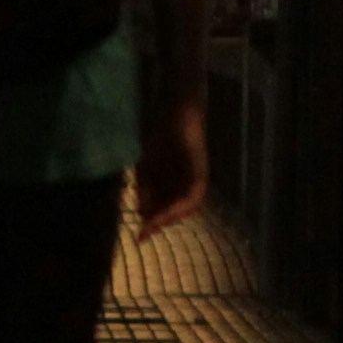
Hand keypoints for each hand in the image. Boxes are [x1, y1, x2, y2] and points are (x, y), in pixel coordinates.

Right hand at [135, 101, 210, 237]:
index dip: (153, 222)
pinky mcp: (202, 171)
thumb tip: (141, 211)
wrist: (172, 108)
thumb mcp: (144, 166)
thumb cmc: (157, 134)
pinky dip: (184, 204)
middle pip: (176, 211)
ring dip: (171, 216)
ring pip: (188, 207)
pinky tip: (171, 209)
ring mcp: (196, 177)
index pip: (165, 208)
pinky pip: (196, 194)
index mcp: (173, 182)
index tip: (139, 235)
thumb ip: (143, 188)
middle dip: (160, 222)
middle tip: (145, 232)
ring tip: (154, 223)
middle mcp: (186, 183)